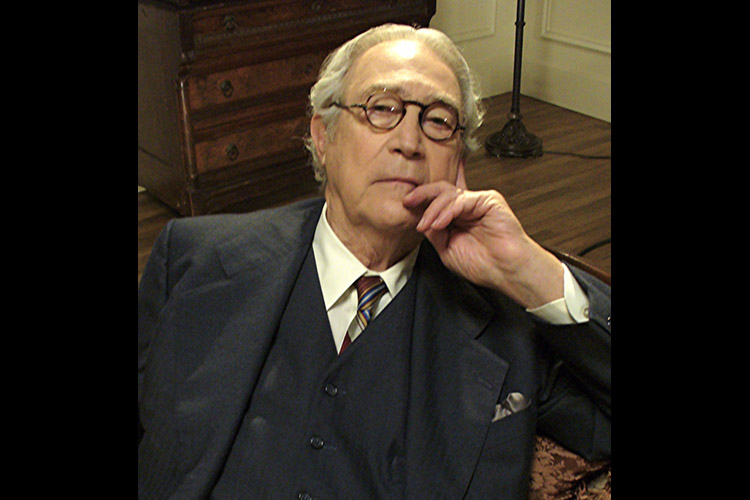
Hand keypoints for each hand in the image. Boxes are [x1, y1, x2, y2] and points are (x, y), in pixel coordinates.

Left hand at [402, 166, 563, 308]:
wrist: (506, 271)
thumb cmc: (484, 264)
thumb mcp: (447, 250)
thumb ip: (434, 234)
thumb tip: (421, 221)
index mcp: (457, 217)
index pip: (437, 200)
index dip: (421, 199)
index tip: (405, 204)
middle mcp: (466, 207)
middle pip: (440, 191)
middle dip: (421, 195)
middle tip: (408, 201)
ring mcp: (478, 202)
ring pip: (448, 194)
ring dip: (433, 210)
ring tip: (426, 225)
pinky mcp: (489, 200)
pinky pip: (461, 200)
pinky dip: (447, 211)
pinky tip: (440, 224)